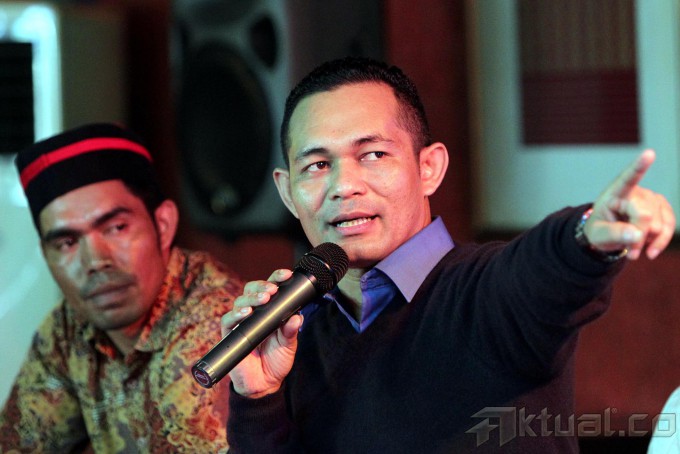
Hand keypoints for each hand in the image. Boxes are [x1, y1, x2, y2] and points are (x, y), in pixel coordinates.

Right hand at [222, 269, 300, 397]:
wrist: (264, 384)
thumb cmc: (277, 361)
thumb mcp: (289, 345)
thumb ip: (291, 331)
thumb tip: (298, 317)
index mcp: (270, 310)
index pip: (271, 288)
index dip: (276, 278)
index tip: (286, 274)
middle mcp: (255, 313)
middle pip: (252, 290)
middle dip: (262, 286)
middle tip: (272, 290)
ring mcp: (241, 322)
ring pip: (240, 301)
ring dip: (251, 298)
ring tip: (263, 299)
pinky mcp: (230, 334)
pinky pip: (228, 320)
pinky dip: (236, 314)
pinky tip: (246, 314)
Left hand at [585, 149, 675, 259]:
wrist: (608, 234)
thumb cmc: (600, 230)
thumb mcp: (599, 235)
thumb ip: (614, 234)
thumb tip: (637, 235)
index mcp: (615, 193)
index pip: (628, 178)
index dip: (639, 167)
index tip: (649, 154)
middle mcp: (636, 192)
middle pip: (644, 215)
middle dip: (637, 237)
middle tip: (629, 251)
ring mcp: (651, 199)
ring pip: (658, 223)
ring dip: (647, 241)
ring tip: (634, 250)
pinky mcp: (662, 208)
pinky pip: (669, 225)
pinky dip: (660, 241)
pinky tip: (650, 251)